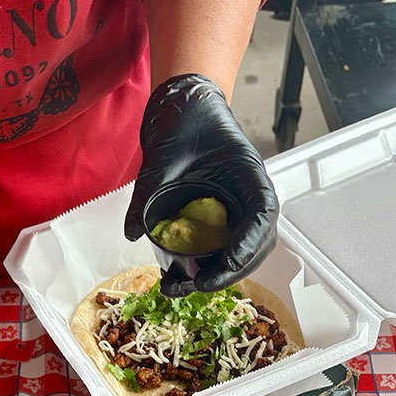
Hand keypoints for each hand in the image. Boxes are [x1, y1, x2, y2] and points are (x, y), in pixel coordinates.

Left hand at [125, 73, 278, 295]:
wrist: (182, 109)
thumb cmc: (184, 121)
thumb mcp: (162, 153)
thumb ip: (148, 190)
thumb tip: (133, 231)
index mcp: (248, 172)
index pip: (262, 213)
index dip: (249, 242)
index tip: (227, 262)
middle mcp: (249, 195)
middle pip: (257, 243)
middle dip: (230, 270)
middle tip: (197, 285)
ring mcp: (238, 210)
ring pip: (242, 253)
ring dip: (216, 275)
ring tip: (178, 286)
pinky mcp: (221, 219)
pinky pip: (221, 250)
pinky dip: (204, 267)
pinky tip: (178, 276)